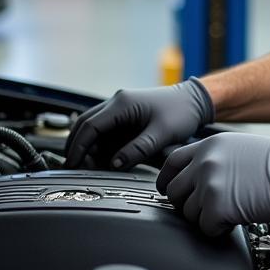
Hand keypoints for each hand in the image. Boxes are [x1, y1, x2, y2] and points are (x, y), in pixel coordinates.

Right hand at [64, 77, 213, 169]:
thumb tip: (115, 164)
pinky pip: (105, 131)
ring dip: (88, 147)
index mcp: (122, 104)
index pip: (89, 126)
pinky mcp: (125, 116)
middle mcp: (117, 103)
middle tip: (76, 168)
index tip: (73, 164)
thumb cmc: (182, 112)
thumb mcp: (162, 133)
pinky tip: (103, 160)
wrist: (195, 100)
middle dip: (77, 147)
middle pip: (84, 125)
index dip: (79, 147)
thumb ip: (138, 149)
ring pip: (93, 128)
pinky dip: (100, 145)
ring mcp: (120, 109)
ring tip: (89, 167)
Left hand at [157, 132, 269, 236]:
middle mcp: (204, 163)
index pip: (170, 163)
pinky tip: (235, 219)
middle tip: (206, 208)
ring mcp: (209, 185)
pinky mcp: (218, 207)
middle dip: (187, 204)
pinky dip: (218, 229)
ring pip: (188, 213)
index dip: (168, 180)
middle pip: (174, 191)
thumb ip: (213, 159)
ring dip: (206, 217)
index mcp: (208, 146)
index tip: (170, 190)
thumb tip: (195, 178)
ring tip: (229, 211)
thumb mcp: (239, 148)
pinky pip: (205, 228)